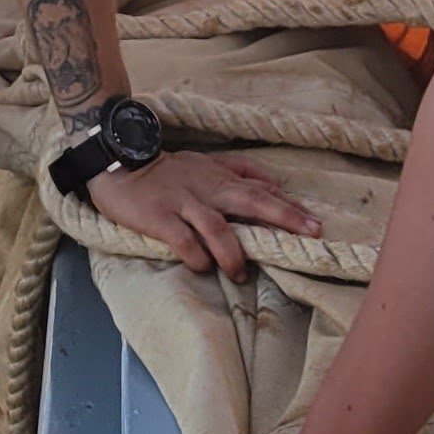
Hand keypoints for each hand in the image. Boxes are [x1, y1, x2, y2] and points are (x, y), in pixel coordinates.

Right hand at [82, 147, 322, 278]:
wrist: (118, 161)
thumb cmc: (166, 169)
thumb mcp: (205, 163)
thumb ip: (239, 172)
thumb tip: (276, 184)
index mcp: (218, 175)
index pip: (260, 189)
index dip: (288, 206)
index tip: (315, 222)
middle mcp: (206, 187)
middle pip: (250, 201)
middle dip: (282, 217)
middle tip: (309, 232)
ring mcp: (182, 201)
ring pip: (215, 225)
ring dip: (232, 250)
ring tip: (242, 272)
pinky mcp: (158, 216)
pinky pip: (181, 238)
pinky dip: (195, 254)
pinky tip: (203, 267)